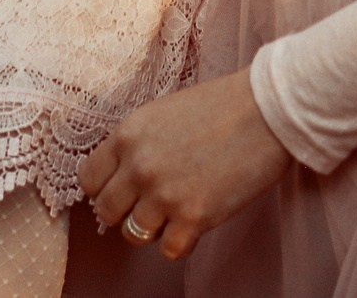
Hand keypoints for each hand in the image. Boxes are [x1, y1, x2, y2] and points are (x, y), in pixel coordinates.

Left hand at [77, 71, 290, 260]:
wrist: (267, 111)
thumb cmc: (221, 106)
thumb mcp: (161, 113)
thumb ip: (136, 144)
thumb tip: (122, 175)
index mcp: (128, 135)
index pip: (88, 178)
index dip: (103, 188)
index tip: (121, 190)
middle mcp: (139, 166)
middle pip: (105, 211)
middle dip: (124, 211)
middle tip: (147, 204)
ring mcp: (165, 194)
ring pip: (132, 235)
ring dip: (152, 228)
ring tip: (174, 212)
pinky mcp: (195, 218)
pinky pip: (168, 250)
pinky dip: (180, 241)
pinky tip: (194, 222)